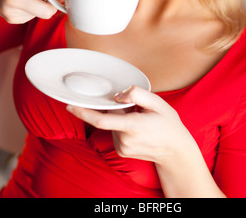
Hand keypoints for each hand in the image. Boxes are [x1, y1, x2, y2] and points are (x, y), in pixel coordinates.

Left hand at [66, 85, 192, 164]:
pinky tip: (136, 128)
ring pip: (111, 125)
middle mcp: (124, 140)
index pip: (101, 120)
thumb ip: (137, 94)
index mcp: (133, 126)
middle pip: (108, 118)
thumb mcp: (158, 103)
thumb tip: (118, 95)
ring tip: (139, 119)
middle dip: (115, 109)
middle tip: (133, 109)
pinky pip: (115, 132)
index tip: (69, 105)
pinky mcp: (121, 151)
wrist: (175, 151)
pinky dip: (120, 126)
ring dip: (119, 118)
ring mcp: (122, 148)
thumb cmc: (168, 124)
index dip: (83, 112)